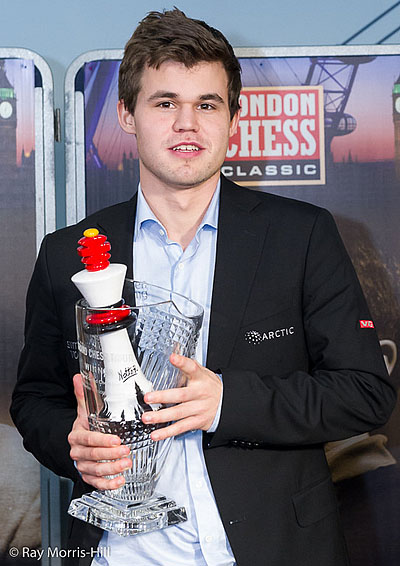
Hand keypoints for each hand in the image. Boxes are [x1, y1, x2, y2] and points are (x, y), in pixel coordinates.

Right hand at [68, 374, 131, 489]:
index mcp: (76, 435)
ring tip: (127, 464)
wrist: (79, 443)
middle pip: (93, 455)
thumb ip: (84, 395)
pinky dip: (108, 484)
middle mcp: (77, 452)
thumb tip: (80, 376)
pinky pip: (96, 483)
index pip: (88, 439)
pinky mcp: (88, 476)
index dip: (102, 441)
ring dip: (112, 469)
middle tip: (126, 451)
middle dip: (110, 455)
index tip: (117, 440)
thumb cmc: (86, 426)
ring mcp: (82, 465)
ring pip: (95, 470)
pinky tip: (120, 481)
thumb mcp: (85, 410)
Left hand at [142, 353, 221, 440]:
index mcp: (200, 378)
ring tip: (147, 418)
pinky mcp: (196, 421)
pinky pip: (180, 427)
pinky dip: (167, 432)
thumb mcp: (202, 372)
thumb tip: (173, 350)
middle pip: (181, 395)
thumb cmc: (210, 386)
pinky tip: (156, 434)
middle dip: (163, 397)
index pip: (192, 368)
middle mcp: (199, 394)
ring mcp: (198, 409)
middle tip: (148, 397)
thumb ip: (186, 363)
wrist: (228, 404)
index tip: (173, 357)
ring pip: (178, 413)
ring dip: (161, 417)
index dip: (182, 362)